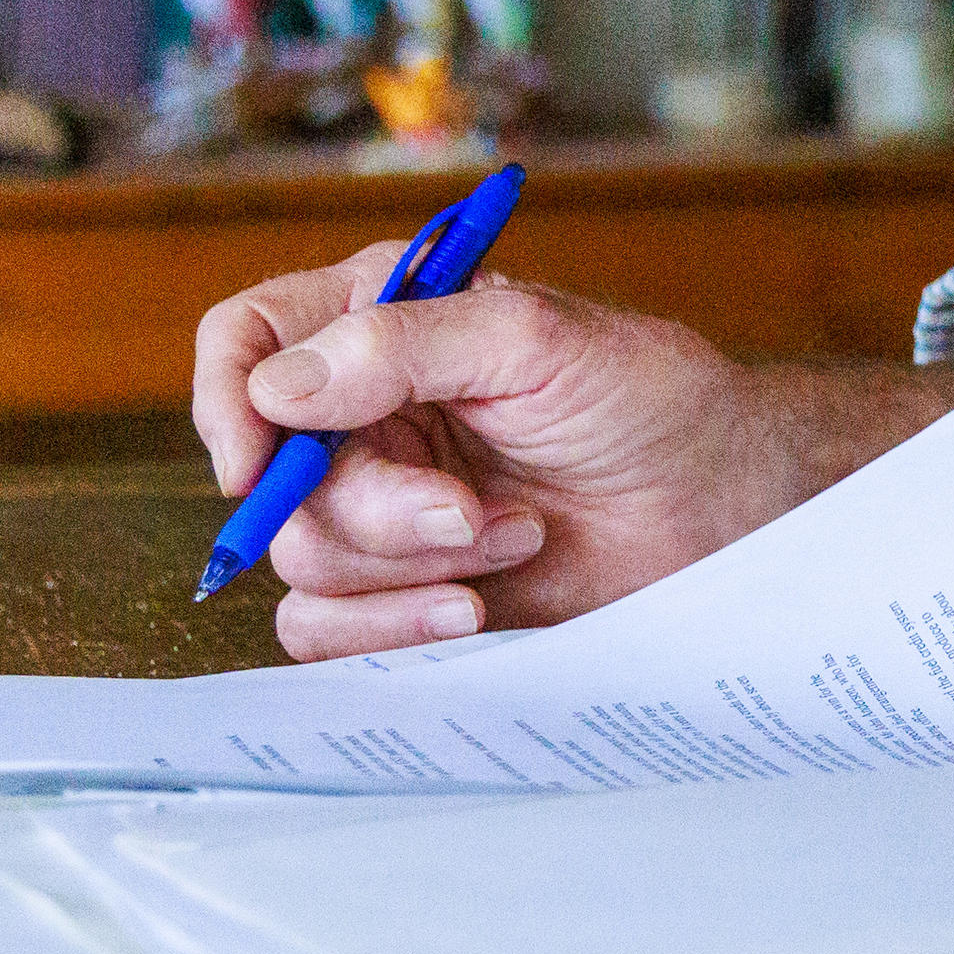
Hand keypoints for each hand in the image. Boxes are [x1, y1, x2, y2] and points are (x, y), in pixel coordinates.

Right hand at [191, 254, 804, 659]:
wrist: (723, 501)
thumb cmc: (647, 397)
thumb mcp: (537, 340)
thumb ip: (403, 347)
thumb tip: (279, 390)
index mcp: (379, 324)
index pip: (245, 340)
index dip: (230, 399)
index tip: (260, 459)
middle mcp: (363, 414)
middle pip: (271, 476)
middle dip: (372, 508)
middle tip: (467, 513)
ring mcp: (381, 506)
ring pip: (303, 558)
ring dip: (408, 563)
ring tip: (513, 536)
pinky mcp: (405, 588)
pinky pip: (326, 629)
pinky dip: (391, 629)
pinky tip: (477, 612)